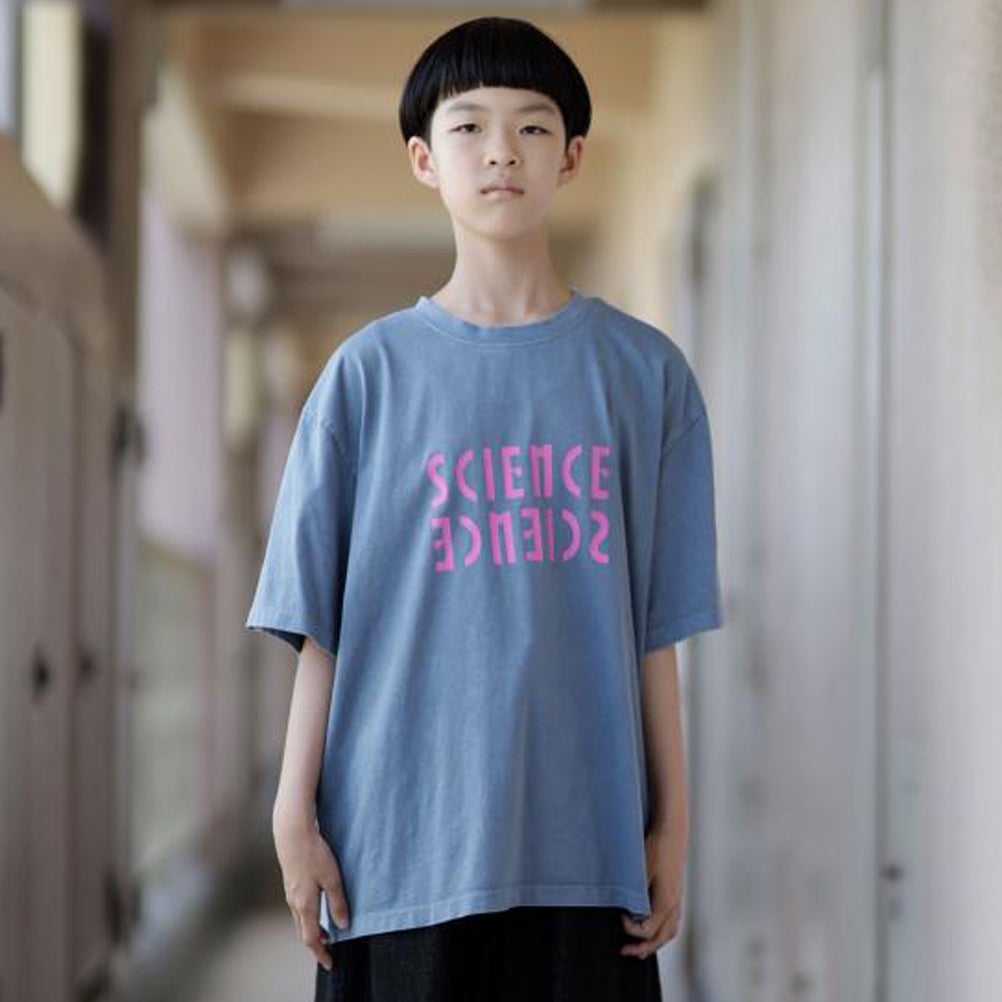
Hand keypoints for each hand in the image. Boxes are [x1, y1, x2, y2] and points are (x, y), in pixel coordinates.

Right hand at [273, 811, 350, 971]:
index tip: (330, 963)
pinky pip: (299, 909)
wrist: (292, 833)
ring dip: (312, 931)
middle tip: (329, 953)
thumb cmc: (314, 853)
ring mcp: (291, 893)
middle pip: (304, 933)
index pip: (311, 939)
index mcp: (305, 904)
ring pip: (301, 921)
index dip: (321, 954)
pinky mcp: (291, 883)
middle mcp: (295, 903)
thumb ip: (338, 903)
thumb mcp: (332, 878)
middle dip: (316, 945)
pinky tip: (317, 910)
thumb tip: (343, 926)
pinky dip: (308, 918)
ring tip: (327, 935)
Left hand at [620, 826, 684, 958]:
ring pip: (669, 933)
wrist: (671, 833)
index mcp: (666, 902)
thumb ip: (635, 895)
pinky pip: (672, 922)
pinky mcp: (676, 895)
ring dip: (654, 944)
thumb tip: (626, 912)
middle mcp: (674, 906)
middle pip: (661, 938)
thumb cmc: (654, 849)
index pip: (648, 930)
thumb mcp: (640, 871)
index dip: (631, 929)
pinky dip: (661, 932)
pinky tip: (650, 930)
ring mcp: (677, 901)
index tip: (620, 917)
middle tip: (624, 951)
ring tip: (638, 949)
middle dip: (643, 948)